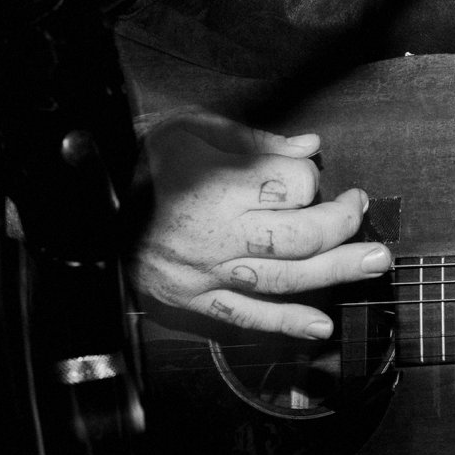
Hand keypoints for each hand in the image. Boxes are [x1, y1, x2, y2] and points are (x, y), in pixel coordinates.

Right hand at [130, 112, 388, 339]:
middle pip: (299, 237)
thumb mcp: (191, 128)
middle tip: (364, 212)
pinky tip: (320, 326)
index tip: (310, 172)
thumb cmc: (136, 160)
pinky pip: (246, 318)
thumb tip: (311, 146)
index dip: (311, 177)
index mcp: (215, 187)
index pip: (292, 186)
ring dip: (336, 272)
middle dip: (343, 225)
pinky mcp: (192, 300)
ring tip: (374, 264)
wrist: (80, 208)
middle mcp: (214, 235)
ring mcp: (204, 274)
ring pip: (284, 279)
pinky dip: (286, 324)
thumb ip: (256, 141)